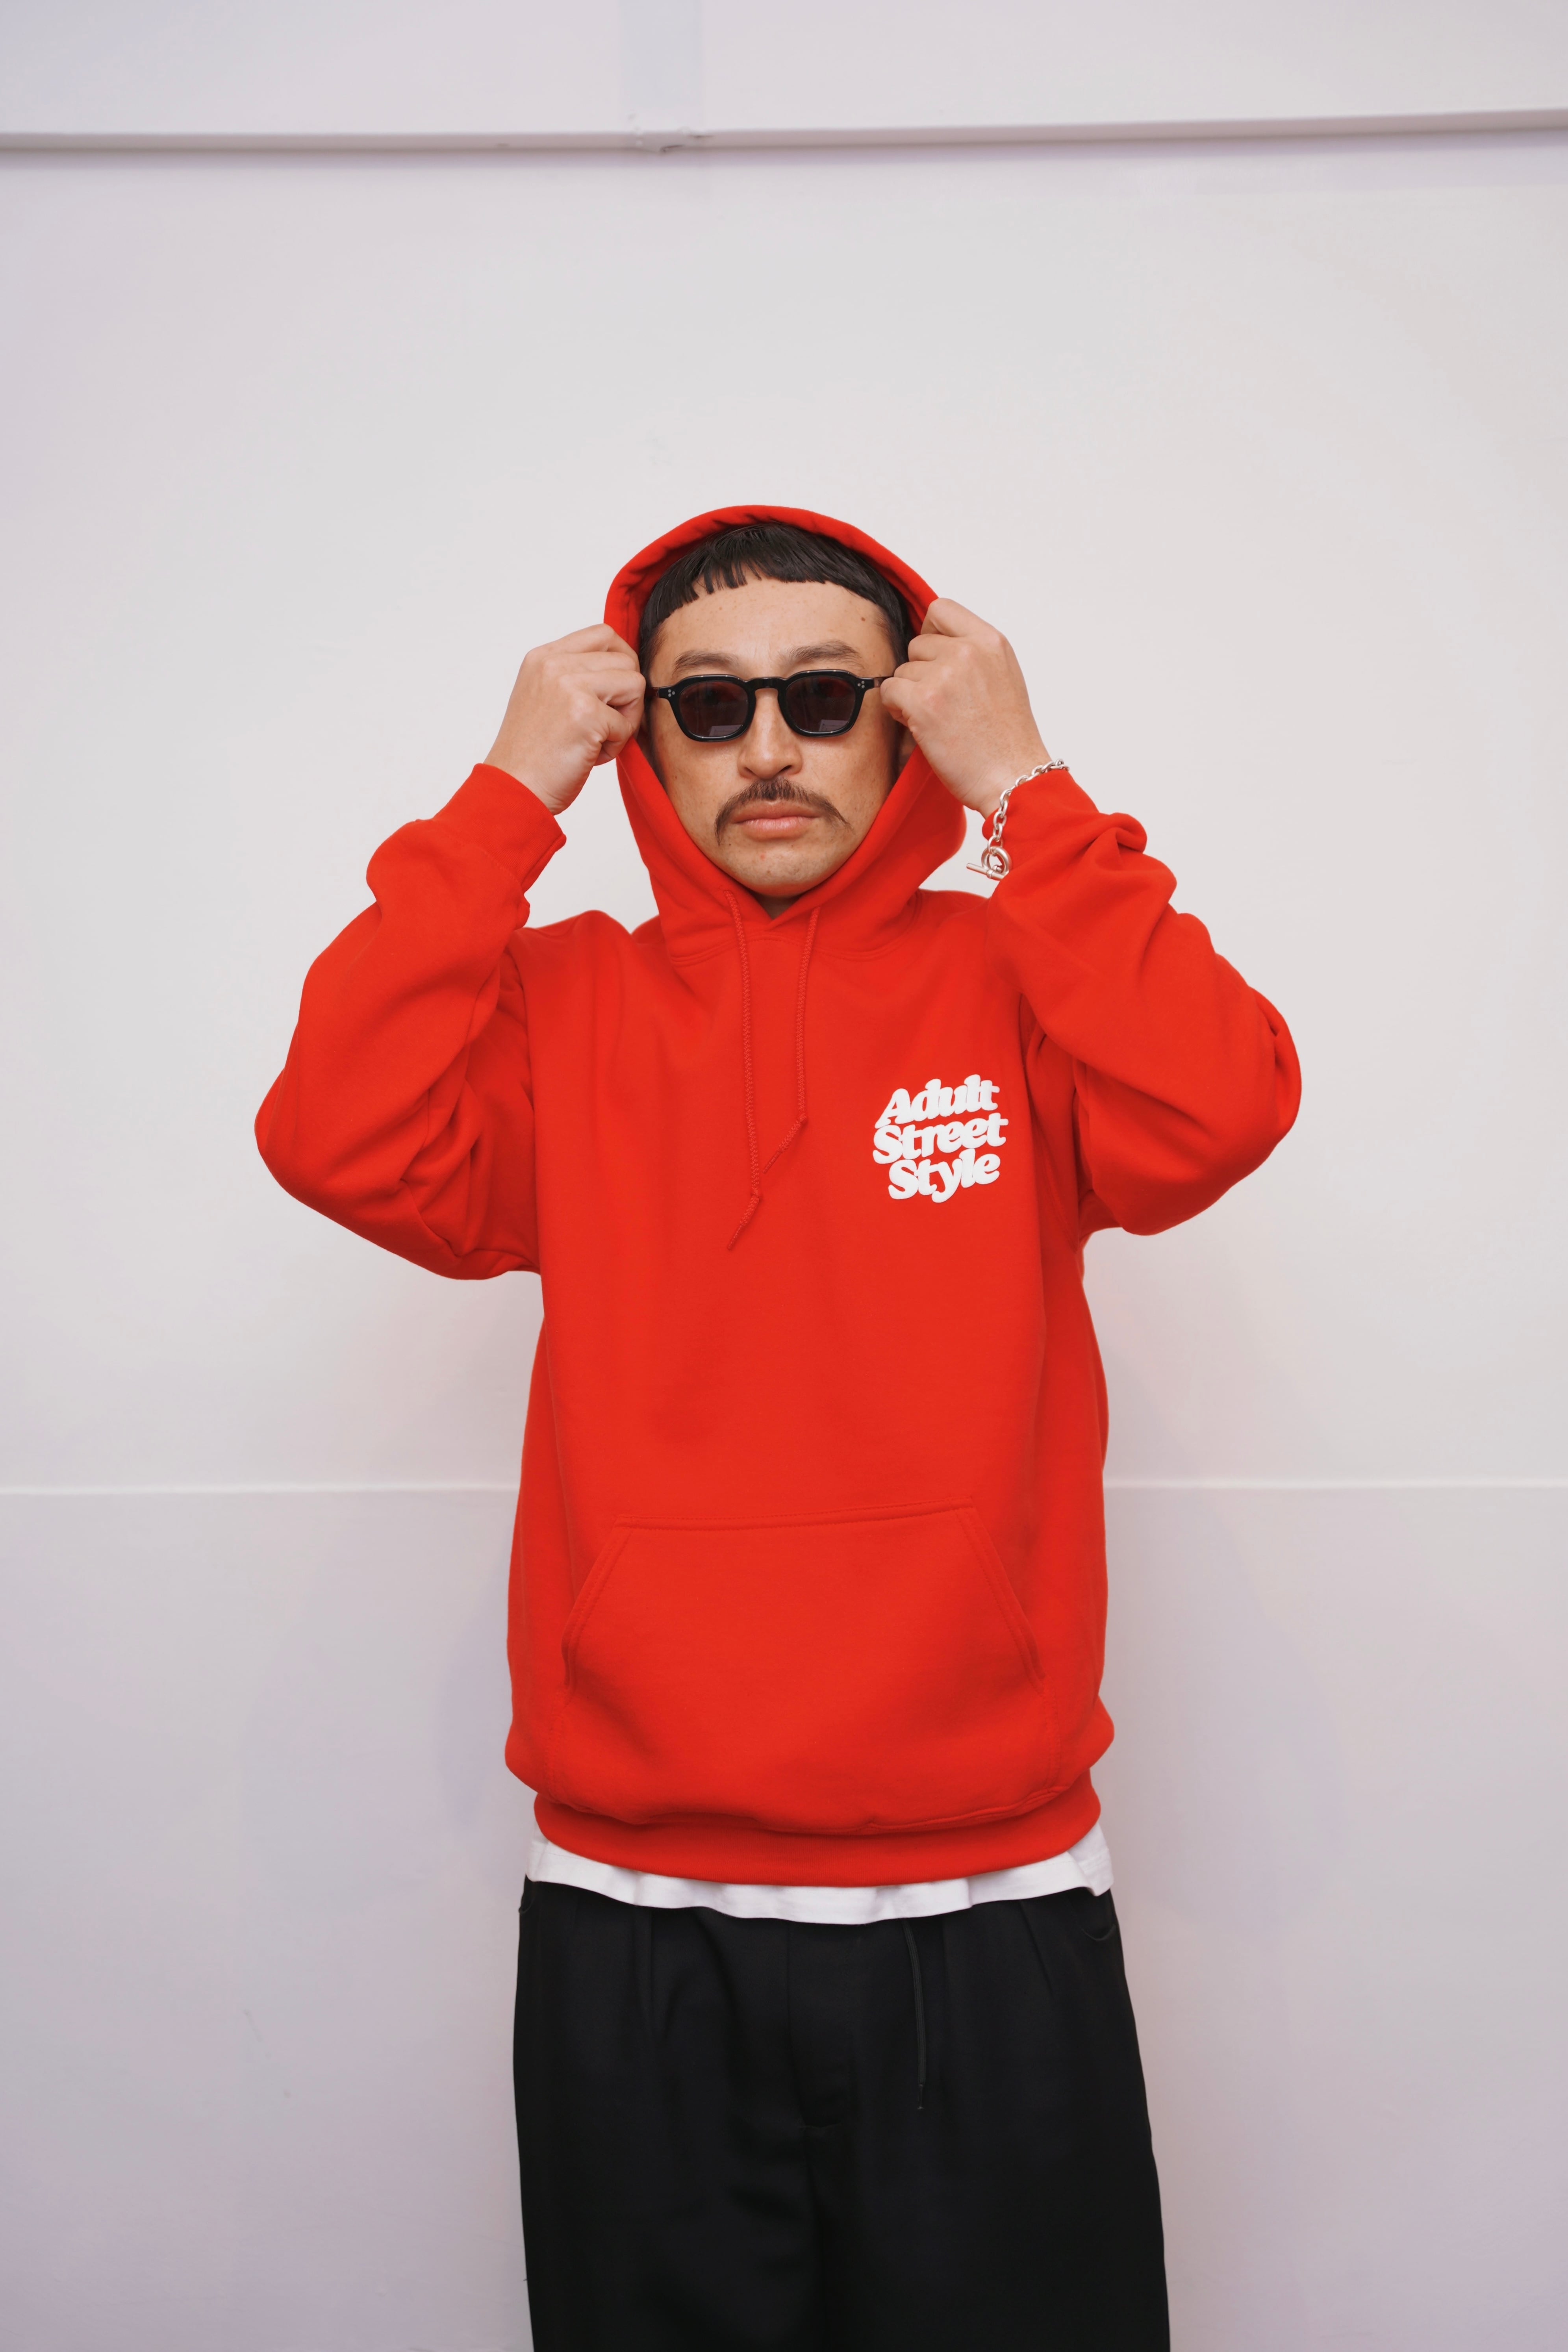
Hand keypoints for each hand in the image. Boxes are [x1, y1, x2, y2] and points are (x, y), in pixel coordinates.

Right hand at [485, 625, 644, 814]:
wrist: (513, 789)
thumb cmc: (533, 755)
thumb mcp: (545, 698)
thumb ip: (576, 676)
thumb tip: (624, 669)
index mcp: (543, 657)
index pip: (603, 634)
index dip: (621, 661)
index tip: (614, 692)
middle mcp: (553, 664)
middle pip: (625, 658)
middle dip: (626, 694)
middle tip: (605, 723)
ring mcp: (569, 685)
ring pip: (634, 684)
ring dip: (626, 718)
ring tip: (597, 738)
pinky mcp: (585, 713)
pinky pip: (627, 723)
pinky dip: (616, 745)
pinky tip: (590, 755)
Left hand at [878, 599, 1049, 816]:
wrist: (1013, 777)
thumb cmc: (1007, 738)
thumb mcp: (1004, 677)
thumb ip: (974, 654)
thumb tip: (935, 645)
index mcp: (991, 641)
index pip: (941, 609)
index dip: (930, 632)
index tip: (935, 658)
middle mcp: (968, 651)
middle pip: (918, 644)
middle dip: (921, 672)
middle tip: (940, 702)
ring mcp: (945, 675)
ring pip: (902, 670)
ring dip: (910, 694)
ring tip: (937, 719)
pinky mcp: (924, 702)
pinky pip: (888, 691)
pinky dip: (896, 709)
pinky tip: (920, 726)